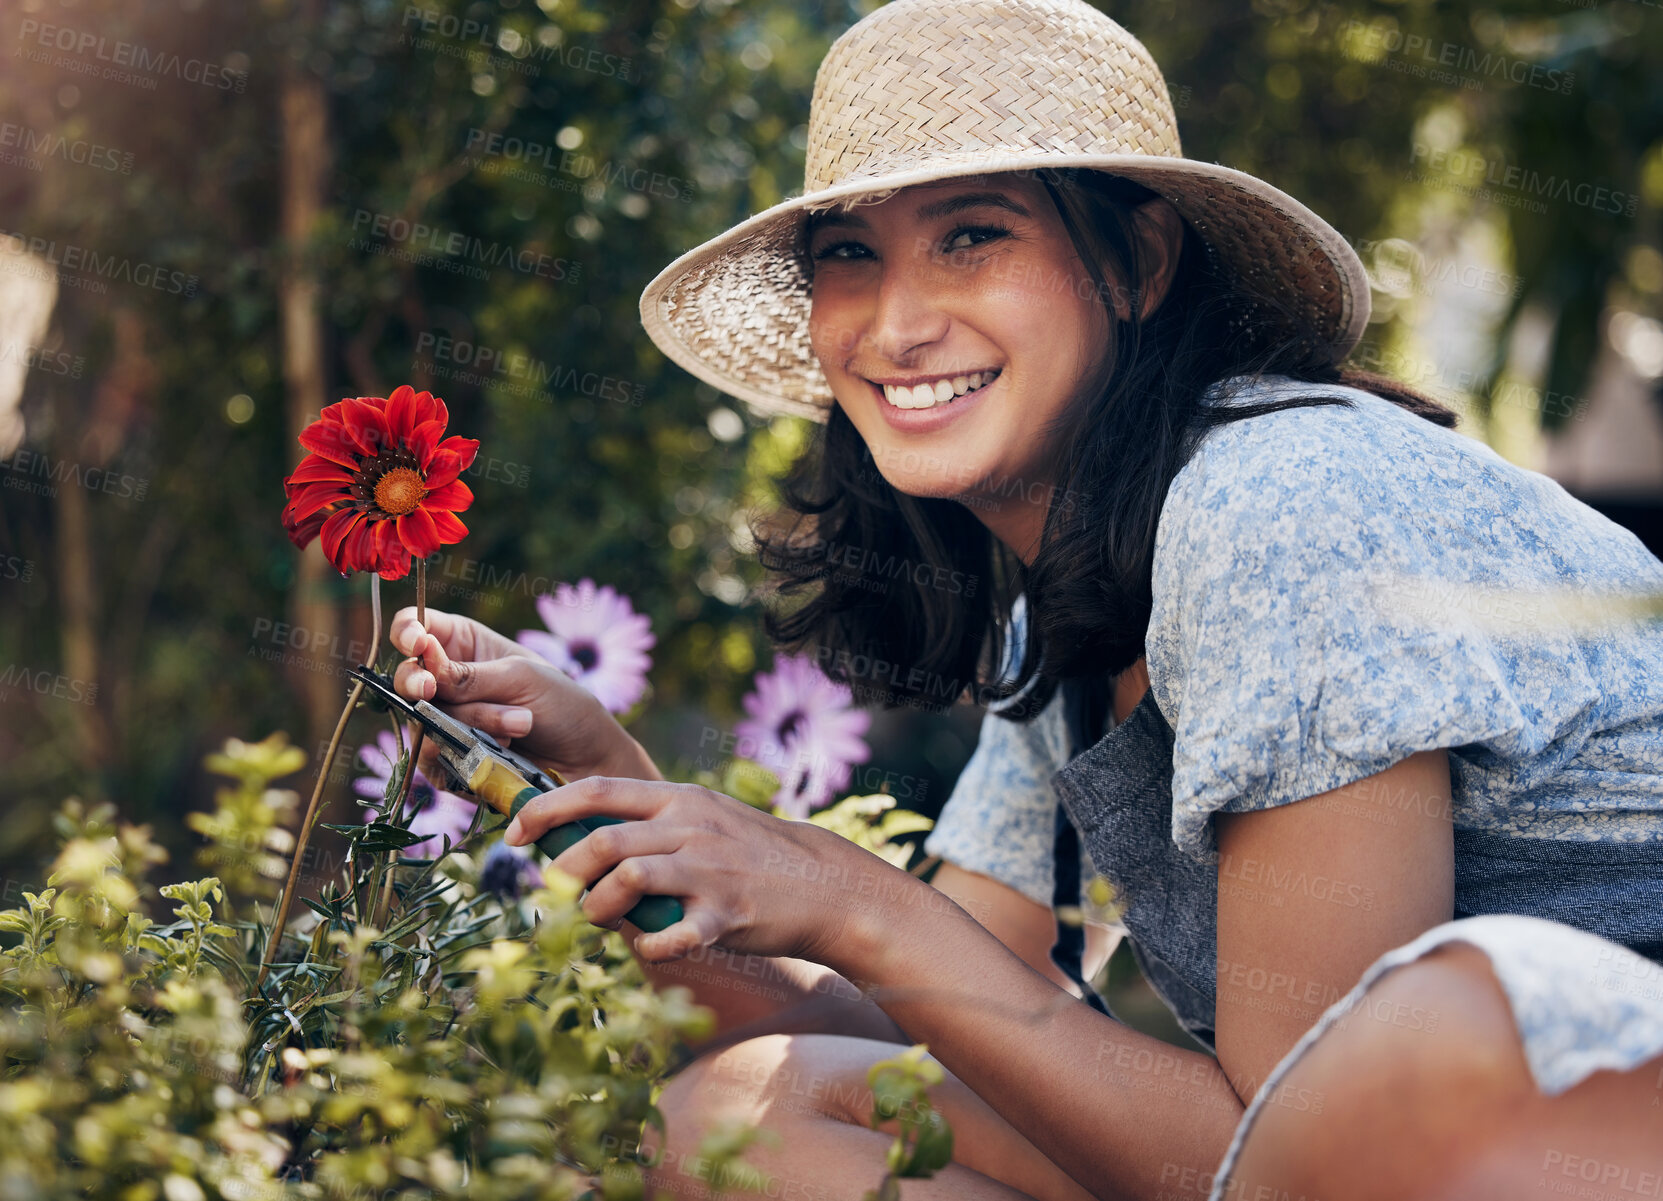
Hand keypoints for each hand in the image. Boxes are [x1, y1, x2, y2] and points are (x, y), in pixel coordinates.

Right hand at [390, 606, 658, 783]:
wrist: (589, 761)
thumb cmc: (563, 706)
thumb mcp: (522, 678)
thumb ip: (470, 677)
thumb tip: (423, 667)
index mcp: (464, 645)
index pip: (415, 627)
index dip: (407, 631)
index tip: (418, 643)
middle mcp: (447, 682)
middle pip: (406, 677)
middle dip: (419, 682)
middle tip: (432, 689)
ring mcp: (445, 723)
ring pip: (425, 720)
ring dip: (473, 722)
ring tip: (522, 724)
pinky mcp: (449, 761)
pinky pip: (433, 759)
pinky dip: (465, 754)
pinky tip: (504, 751)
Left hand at [504, 777, 922, 970]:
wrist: (819, 883)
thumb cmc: (748, 853)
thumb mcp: (701, 818)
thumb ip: (649, 823)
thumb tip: (577, 839)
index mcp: (677, 799)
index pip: (596, 791)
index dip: (546, 810)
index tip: (514, 833)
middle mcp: (689, 827)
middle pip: (603, 839)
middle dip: (563, 868)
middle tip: (553, 891)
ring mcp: (708, 869)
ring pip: (628, 878)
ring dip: (595, 907)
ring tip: (593, 921)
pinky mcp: (726, 912)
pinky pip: (673, 933)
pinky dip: (649, 945)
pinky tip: (647, 947)